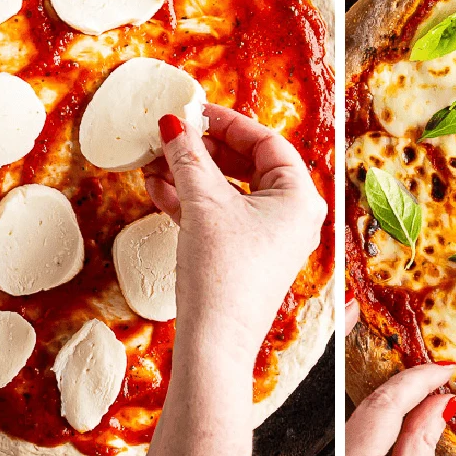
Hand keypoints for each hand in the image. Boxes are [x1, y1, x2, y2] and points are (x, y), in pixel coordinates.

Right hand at [144, 104, 325, 364]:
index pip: (266, 142)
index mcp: (300, 197)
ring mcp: (271, 239)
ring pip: (230, 191)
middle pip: (248, 164)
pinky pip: (221, 216)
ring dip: (192, 175)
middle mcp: (293, 216)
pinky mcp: (246, 257)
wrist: (214, 344)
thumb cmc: (223, 274)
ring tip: (155, 160)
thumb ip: (188, 157)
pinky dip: (193, 202)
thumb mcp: (203, 204)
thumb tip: (174, 123)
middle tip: (171, 135)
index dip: (226, 123)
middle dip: (204, 150)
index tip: (193, 111)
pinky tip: (158, 189)